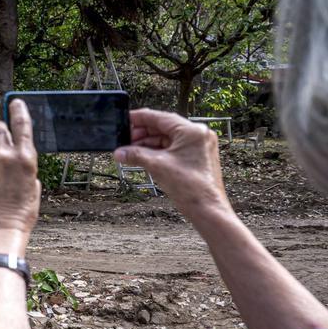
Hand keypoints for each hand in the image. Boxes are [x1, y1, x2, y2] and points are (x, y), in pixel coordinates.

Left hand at [0, 99, 40, 257]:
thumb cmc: (22, 213)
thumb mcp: (34, 189)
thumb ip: (27, 169)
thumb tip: (21, 162)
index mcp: (26, 159)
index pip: (22, 125)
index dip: (19, 110)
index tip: (16, 101)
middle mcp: (6, 156)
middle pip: (0, 128)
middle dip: (3, 128)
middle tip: (5, 133)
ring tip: (0, 163)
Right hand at [114, 109, 230, 218]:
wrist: (208, 210)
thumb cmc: (191, 188)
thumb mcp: (157, 166)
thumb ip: (136, 155)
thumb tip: (119, 152)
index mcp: (192, 131)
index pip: (161, 118)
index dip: (140, 118)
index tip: (126, 119)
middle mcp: (198, 135)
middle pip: (164, 127)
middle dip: (143, 134)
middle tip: (125, 139)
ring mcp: (199, 146)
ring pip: (168, 138)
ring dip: (149, 144)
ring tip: (131, 151)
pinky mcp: (197, 157)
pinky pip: (173, 148)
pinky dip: (158, 152)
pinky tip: (144, 157)